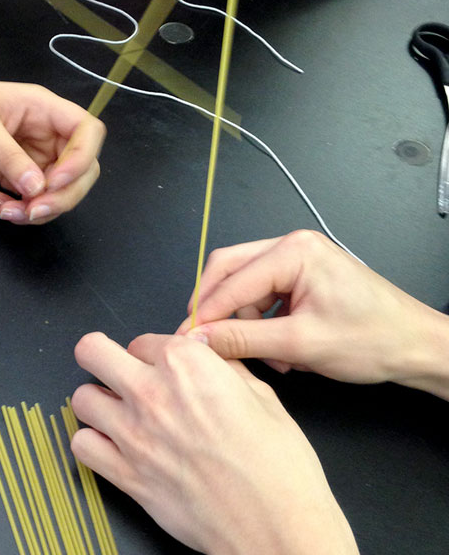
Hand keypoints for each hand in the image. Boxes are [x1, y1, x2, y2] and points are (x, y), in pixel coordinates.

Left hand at [0, 59, 104, 223]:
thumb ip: (8, 156)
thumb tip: (38, 187)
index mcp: (44, 110)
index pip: (88, 131)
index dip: (81, 159)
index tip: (54, 180)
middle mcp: (46, 134)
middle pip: (82, 168)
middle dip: (64, 195)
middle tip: (33, 210)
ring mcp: (33, 157)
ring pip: (61, 190)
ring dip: (41, 209)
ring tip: (8, 212)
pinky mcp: (16, 176)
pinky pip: (35, 199)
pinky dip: (23, 211)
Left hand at [71, 332, 357, 554]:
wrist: (277, 527)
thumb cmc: (279, 467)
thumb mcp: (262, 395)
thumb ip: (224, 366)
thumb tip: (206, 353)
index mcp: (188, 364)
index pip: (144, 339)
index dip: (155, 352)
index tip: (162, 364)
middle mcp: (153, 392)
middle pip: (92, 351)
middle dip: (103, 356)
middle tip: (117, 369)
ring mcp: (133, 434)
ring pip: (82, 398)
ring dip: (99, 400)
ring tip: (118, 410)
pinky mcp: (126, 476)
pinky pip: (82, 446)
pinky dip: (93, 443)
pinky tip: (113, 445)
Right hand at [178, 230, 446, 388]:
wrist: (417, 347)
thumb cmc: (372, 340)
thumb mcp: (299, 344)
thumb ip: (243, 338)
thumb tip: (199, 339)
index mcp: (294, 251)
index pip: (232, 280)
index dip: (205, 312)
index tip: (185, 339)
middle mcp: (292, 245)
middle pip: (231, 270)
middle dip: (218, 308)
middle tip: (205, 340)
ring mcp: (298, 258)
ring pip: (246, 286)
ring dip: (246, 321)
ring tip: (268, 356)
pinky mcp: (303, 275)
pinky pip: (265, 294)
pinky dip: (263, 321)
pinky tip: (280, 350)